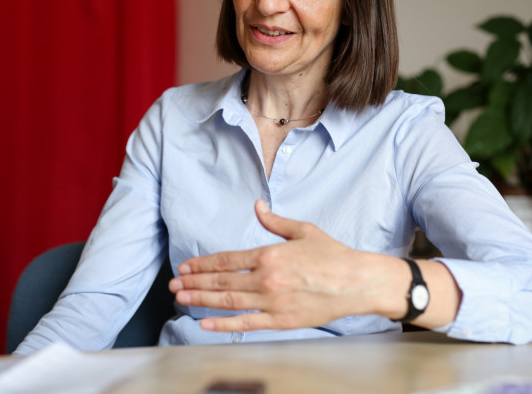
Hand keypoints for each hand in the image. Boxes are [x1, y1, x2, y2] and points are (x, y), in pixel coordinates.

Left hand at [168, 200, 404, 331]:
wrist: (357, 281)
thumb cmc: (333, 255)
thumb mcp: (303, 230)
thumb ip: (275, 221)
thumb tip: (258, 206)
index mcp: (269, 254)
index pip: (227, 260)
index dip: (202, 264)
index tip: (185, 267)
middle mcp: (267, 278)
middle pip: (221, 281)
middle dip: (194, 282)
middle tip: (174, 285)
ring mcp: (273, 301)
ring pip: (228, 301)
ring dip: (201, 300)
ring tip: (181, 299)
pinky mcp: (281, 320)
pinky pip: (246, 324)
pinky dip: (223, 325)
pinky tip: (205, 323)